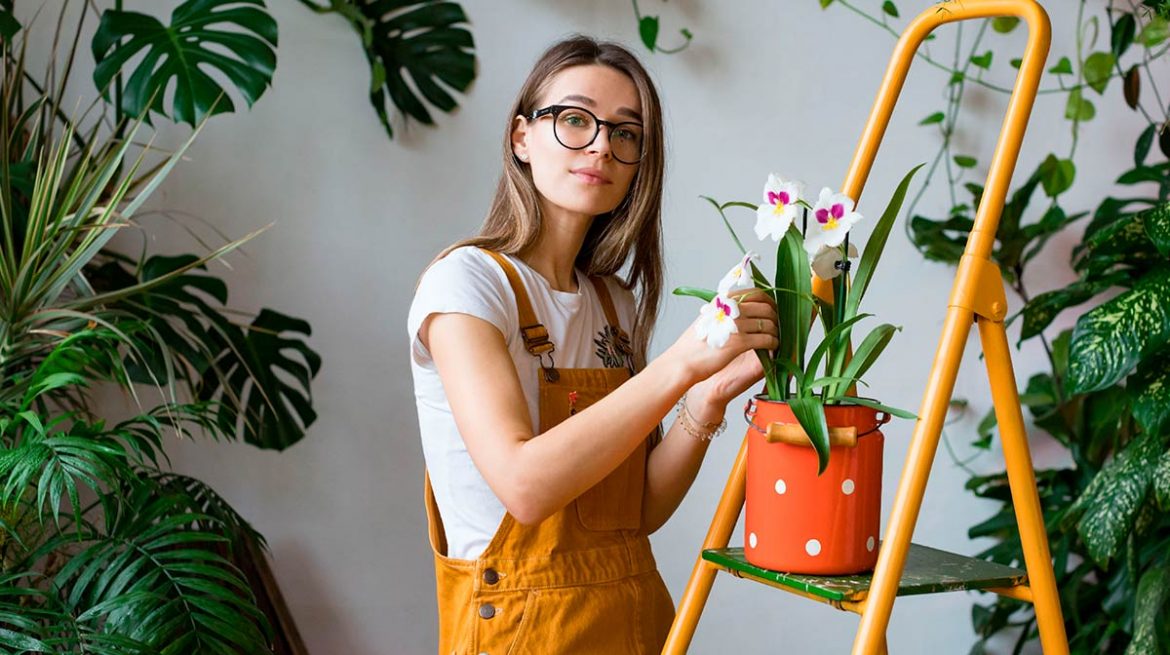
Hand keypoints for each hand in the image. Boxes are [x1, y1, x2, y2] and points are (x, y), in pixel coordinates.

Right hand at [662, 287, 777, 384]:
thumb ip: (724, 309)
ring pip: (769, 324)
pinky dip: (773, 344)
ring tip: (775, 339)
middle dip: (777, 318)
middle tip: (778, 327)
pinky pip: (766, 340)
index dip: (770, 302)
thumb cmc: (693, 344)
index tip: (774, 311)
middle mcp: (730, 308)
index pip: (756, 293)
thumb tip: (741, 306)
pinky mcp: (739, 343)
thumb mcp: (708, 318)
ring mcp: (735, 325)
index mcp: (724, 300)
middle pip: (766, 308)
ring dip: (776, 332)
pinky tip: (772, 348)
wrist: (681, 363)